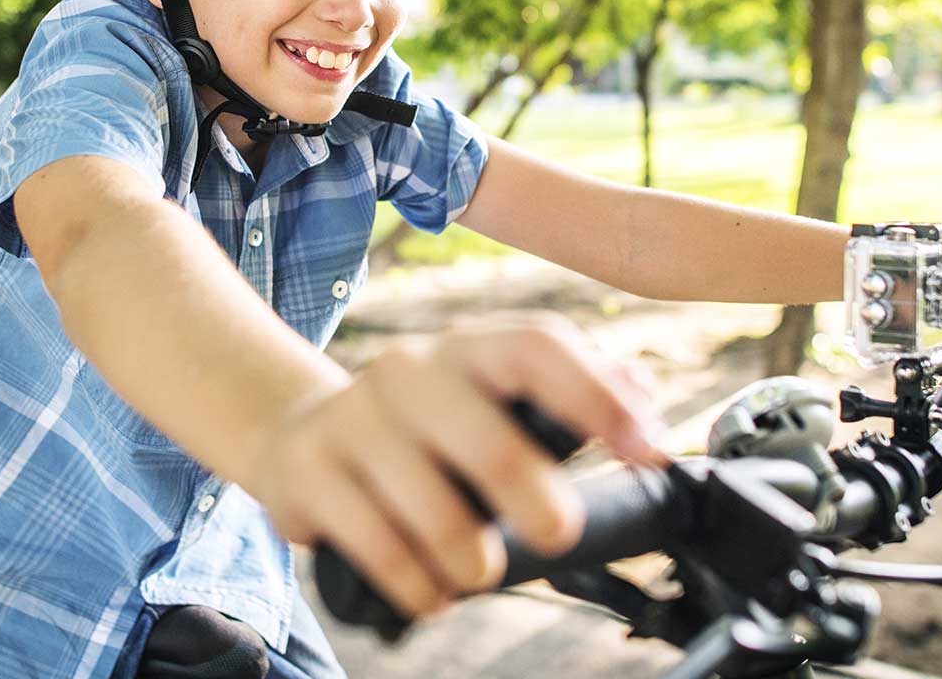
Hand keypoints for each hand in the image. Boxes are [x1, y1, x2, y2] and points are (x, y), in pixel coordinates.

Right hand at [244, 319, 664, 620]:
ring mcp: (353, 419)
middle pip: (490, 436)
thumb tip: (644, 395)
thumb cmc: (422, 426)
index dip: (598, 395)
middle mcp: (409, 373)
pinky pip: (374, 543)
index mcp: (467, 349)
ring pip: (431, 503)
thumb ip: (569, 389)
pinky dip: (414, 583)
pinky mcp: (309, 472)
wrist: (298, 436)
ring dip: (469, 557)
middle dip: (535, 499)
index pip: (537, 347)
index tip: (644, 449)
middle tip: (559, 533)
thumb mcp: (488, 394)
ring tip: (478, 573)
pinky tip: (429, 594)